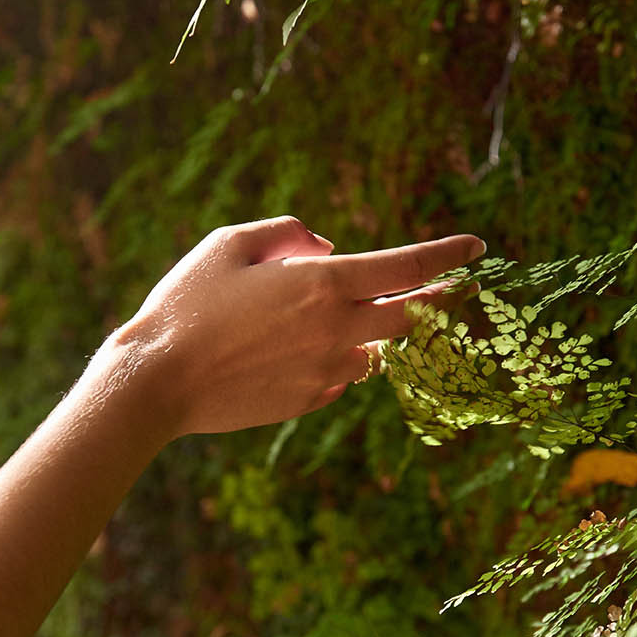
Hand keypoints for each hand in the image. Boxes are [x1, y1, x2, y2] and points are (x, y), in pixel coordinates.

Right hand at [112, 216, 484, 438]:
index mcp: (323, 285)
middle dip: (438, 299)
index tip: (477, 247)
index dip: (448, 255)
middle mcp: (336, 332)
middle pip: (411, 316)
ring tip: (338, 320)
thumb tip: (328, 248)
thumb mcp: (229, 244)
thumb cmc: (187, 304)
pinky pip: (340, 376)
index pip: (407, 268)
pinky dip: (335, 359)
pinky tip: (293, 352)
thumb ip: (288, 234)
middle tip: (458, 287)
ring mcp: (327, 373)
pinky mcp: (310, 401)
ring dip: (371, 332)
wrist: (158, 382)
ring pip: (374, 350)